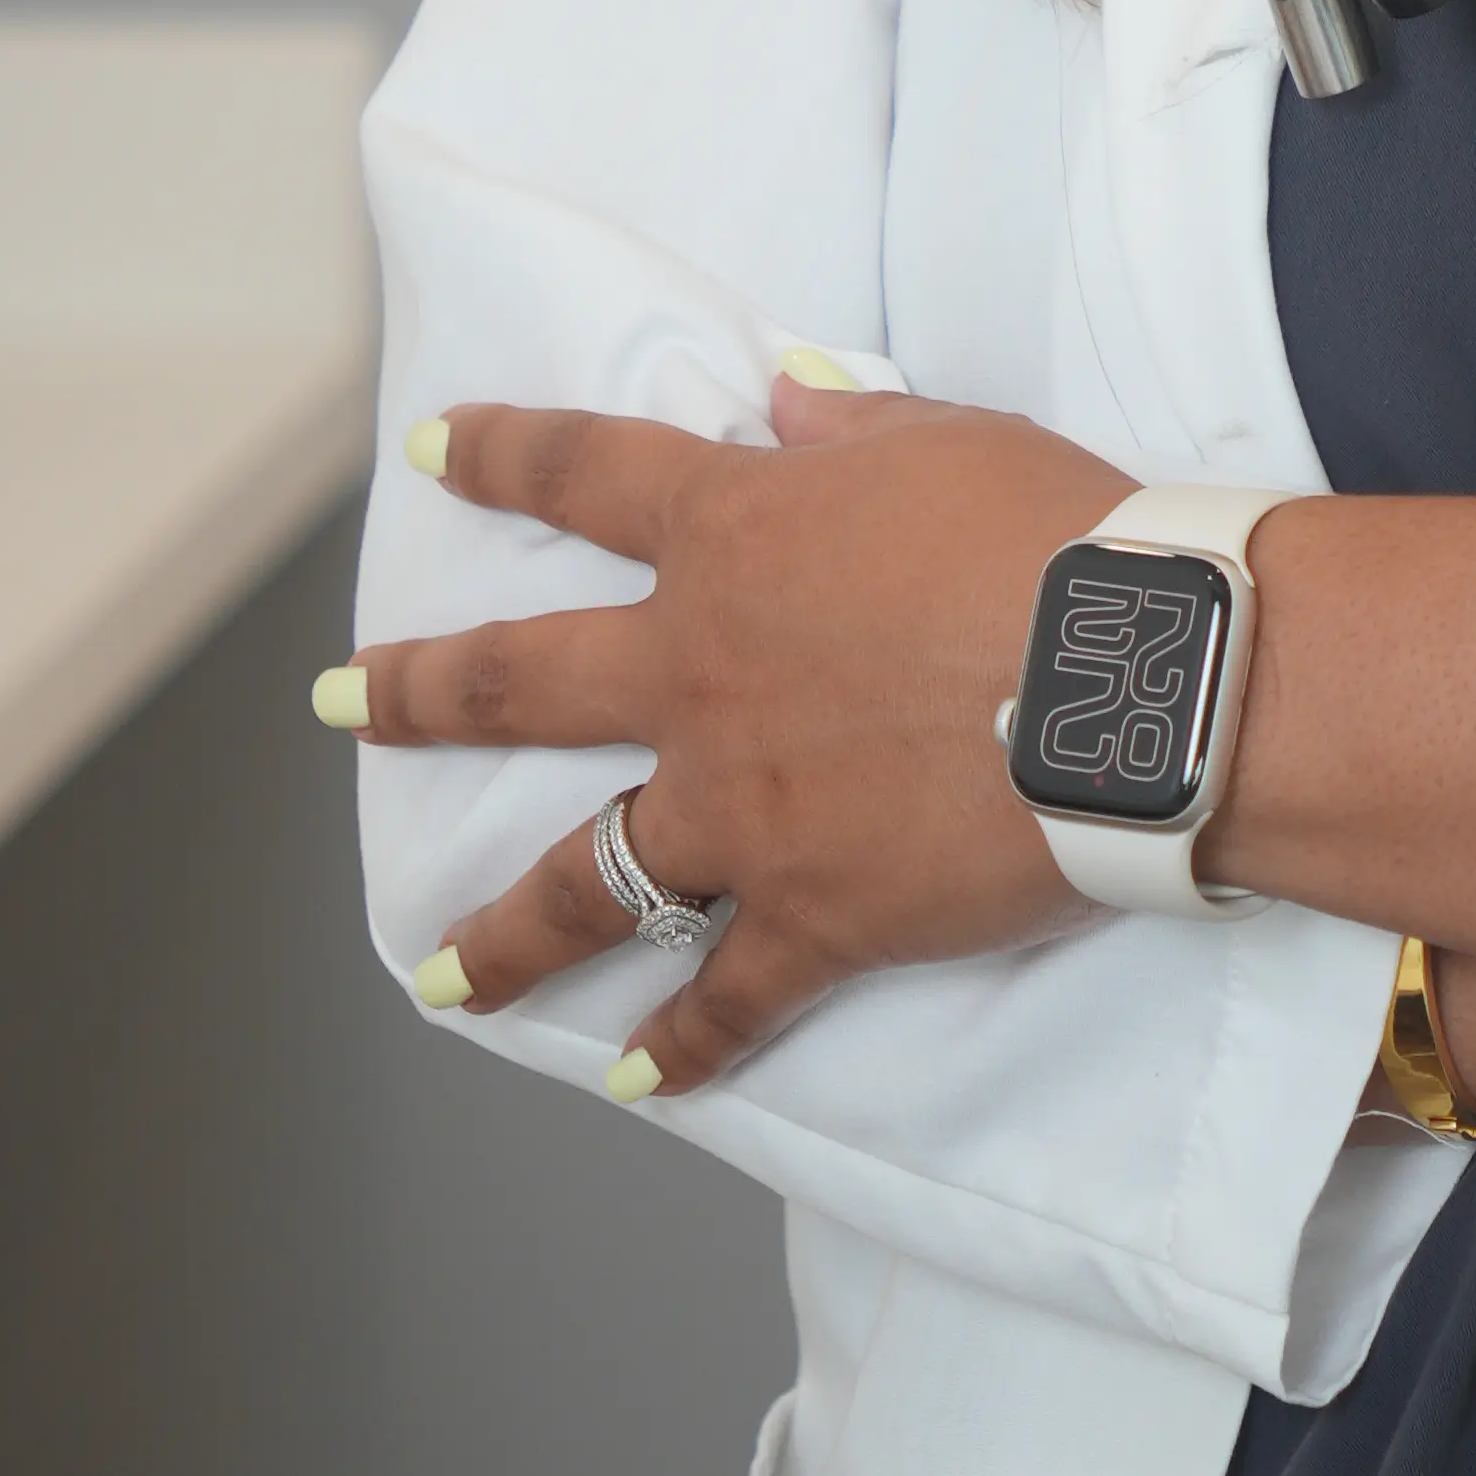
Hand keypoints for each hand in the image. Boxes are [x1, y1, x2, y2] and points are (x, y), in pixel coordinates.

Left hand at [363, 370, 1128, 1093]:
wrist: (1135, 680)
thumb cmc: (1057, 533)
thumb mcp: (950, 439)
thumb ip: (851, 429)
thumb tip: (787, 397)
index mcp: (733, 537)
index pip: (585, 474)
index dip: (498, 451)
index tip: (424, 449)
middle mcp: (699, 672)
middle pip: (518, 680)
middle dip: (414, 693)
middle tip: (340, 704)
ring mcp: (739, 808)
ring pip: (583, 879)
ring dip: (503, 932)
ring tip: (442, 973)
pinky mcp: (810, 916)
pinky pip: (726, 998)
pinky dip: (680, 1046)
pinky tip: (634, 1077)